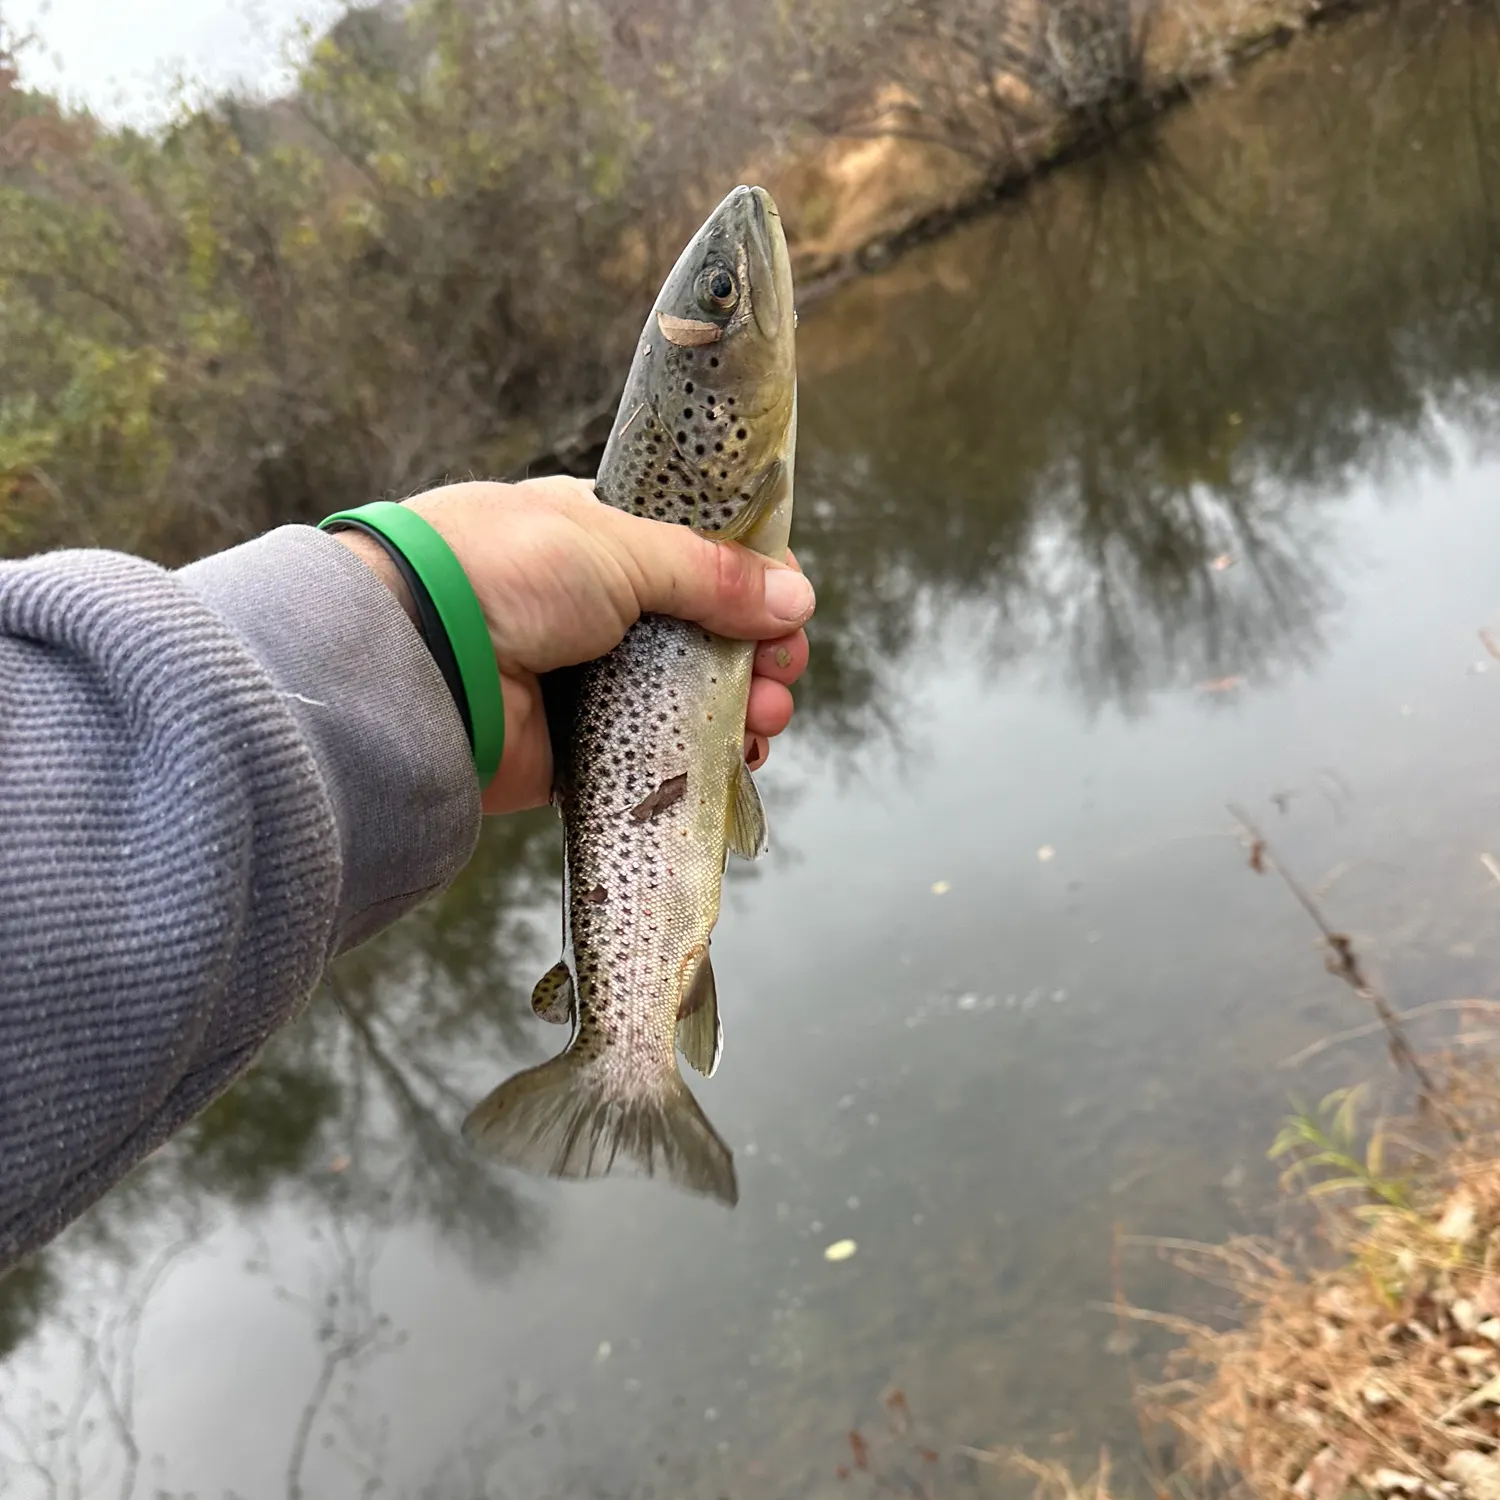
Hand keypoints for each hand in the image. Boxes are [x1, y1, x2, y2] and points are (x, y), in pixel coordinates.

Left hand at [333, 477, 813, 813]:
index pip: (698, 553)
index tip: (788, 603)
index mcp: (600, 537)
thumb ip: (712, 575)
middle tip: (783, 668)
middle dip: (758, 650)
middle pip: (706, 630)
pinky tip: (740, 753)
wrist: (413, 659)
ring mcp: (592, 678)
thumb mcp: (619, 547)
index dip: (751, 578)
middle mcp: (598, 606)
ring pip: (693, 694)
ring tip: (766, 714)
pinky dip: (705, 755)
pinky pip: (661, 754)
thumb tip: (794, 599)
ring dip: (743, 703)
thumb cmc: (500, 572)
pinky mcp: (584, 746)